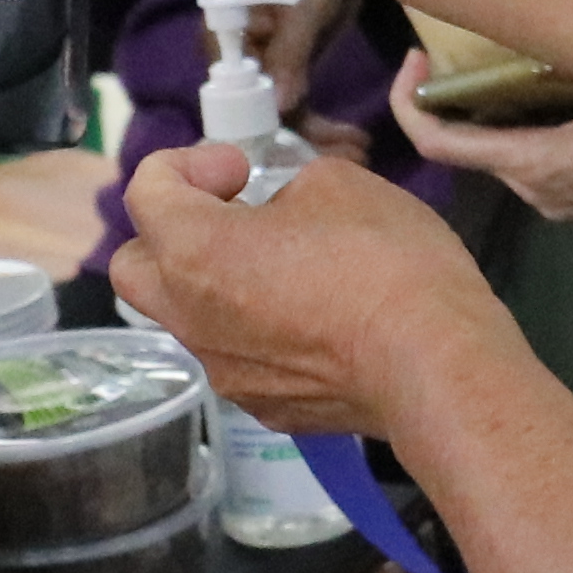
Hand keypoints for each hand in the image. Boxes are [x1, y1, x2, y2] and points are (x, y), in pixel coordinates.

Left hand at [115, 145, 497, 437]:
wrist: (435, 366)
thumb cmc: (384, 260)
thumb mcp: (339, 183)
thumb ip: (288, 191)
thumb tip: (284, 215)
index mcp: (193, 252)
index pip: (146, 190)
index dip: (190, 163)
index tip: (245, 169)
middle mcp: (190, 319)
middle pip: (136, 267)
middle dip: (171, 232)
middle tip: (234, 217)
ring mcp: (225, 372)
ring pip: (187, 317)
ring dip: (215, 284)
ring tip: (282, 270)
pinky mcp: (265, 408)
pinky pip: (237, 357)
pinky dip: (257, 331)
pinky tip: (317, 323)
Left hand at [392, 52, 572, 221]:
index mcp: (536, 164)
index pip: (439, 144)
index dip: (410, 101)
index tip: (414, 58)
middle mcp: (535, 191)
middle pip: (465, 146)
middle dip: (449, 96)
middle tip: (453, 42)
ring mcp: (558, 201)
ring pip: (498, 152)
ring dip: (485, 109)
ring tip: (494, 55)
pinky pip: (527, 158)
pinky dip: (518, 123)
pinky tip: (539, 84)